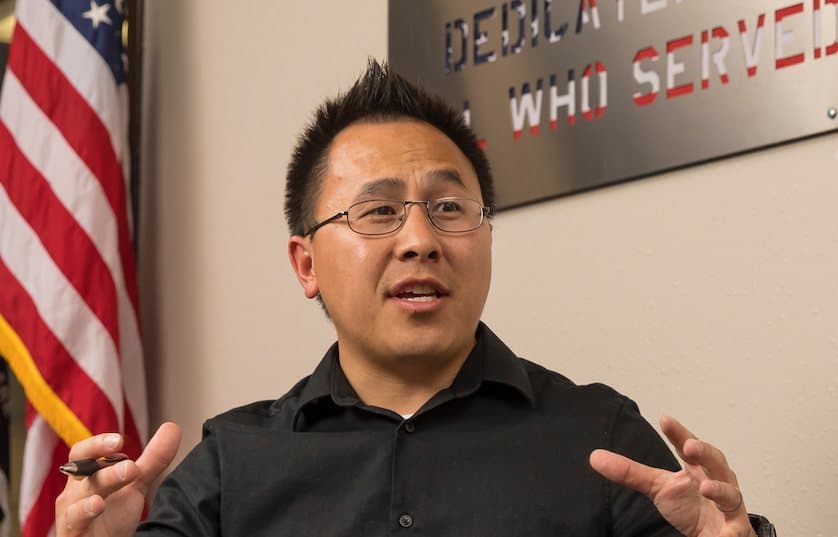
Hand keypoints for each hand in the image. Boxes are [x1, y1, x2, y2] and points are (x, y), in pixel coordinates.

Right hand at [55, 422, 181, 536]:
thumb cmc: (111, 517)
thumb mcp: (135, 484)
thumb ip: (153, 459)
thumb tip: (172, 427)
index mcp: (86, 477)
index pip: (83, 453)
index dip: (97, 444)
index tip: (119, 440)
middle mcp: (73, 494)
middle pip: (83, 475)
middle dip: (107, 470)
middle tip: (132, 466)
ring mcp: (70, 515)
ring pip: (77, 500)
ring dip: (99, 489)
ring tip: (122, 482)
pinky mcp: (72, 535)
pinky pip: (72, 523)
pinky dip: (82, 513)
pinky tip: (96, 505)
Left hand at [589, 415, 755, 536]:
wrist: (715, 535)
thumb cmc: (691, 505)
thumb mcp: (658, 487)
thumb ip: (629, 472)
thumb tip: (595, 457)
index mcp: (697, 468)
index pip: (688, 445)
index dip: (678, 433)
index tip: (664, 419)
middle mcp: (717, 480)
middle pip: (715, 461)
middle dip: (705, 452)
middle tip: (690, 446)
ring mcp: (728, 505)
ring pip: (731, 493)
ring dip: (721, 489)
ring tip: (706, 487)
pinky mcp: (736, 528)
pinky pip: (737, 529)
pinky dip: (731, 531)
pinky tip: (724, 534)